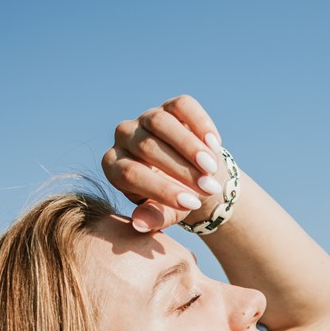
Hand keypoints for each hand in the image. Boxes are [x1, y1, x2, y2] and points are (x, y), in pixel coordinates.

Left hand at [101, 95, 228, 232]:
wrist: (193, 177)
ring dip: (189, 146)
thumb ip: (153, 218)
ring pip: (161, 122)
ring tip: (212, 167)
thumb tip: (140, 224)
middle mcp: (123, 137)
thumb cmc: (174, 199)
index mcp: (114, 166)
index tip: (192, 204)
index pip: (131, 174)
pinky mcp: (170, 106)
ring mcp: (146, 118)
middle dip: (181, 169)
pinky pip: (182, 106)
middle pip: (147, 147)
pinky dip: (200, 124)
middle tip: (208, 188)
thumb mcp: (165, 213)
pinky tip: (215, 145)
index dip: (162, 189)